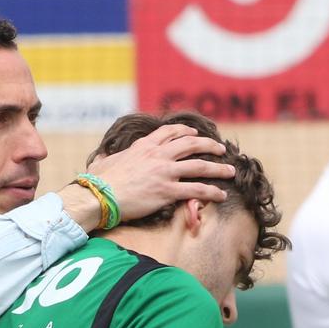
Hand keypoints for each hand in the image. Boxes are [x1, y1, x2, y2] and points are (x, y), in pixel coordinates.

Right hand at [74, 123, 235, 229]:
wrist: (99, 196)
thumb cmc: (98, 182)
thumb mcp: (104, 162)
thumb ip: (110, 157)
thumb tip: (104, 156)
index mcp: (144, 146)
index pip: (170, 132)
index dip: (186, 131)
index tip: (195, 133)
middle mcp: (158, 156)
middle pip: (191, 145)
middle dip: (209, 145)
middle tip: (221, 149)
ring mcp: (165, 172)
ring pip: (200, 166)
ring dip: (218, 168)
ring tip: (230, 171)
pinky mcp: (167, 191)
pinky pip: (196, 190)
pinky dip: (211, 192)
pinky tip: (221, 194)